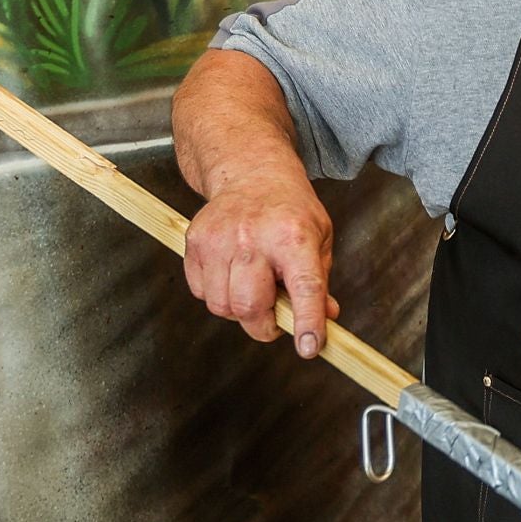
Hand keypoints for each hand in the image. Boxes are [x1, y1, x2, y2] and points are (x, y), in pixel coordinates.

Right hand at [181, 161, 335, 356]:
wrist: (251, 173)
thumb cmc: (288, 210)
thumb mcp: (319, 238)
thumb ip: (319, 281)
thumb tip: (325, 318)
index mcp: (294, 237)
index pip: (304, 286)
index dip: (307, 321)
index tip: (308, 347)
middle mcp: (253, 237)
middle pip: (250, 306)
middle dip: (264, 326)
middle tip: (274, 320)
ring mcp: (219, 239)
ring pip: (222, 306)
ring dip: (239, 311)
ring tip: (253, 287)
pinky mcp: (195, 241)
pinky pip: (201, 293)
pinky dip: (217, 295)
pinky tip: (231, 274)